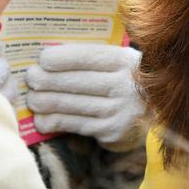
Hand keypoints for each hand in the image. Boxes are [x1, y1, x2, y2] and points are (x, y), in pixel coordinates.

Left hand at [25, 44, 144, 149]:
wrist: (156, 113)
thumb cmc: (129, 80)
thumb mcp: (121, 62)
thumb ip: (94, 57)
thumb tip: (50, 57)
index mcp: (125, 61)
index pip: (88, 57)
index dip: (61, 58)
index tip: (42, 59)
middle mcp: (124, 85)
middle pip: (75, 81)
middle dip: (46, 80)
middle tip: (31, 78)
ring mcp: (118, 110)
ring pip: (71, 105)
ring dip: (45, 102)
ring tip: (32, 98)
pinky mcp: (112, 131)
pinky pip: (75, 125)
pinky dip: (54, 122)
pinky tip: (41, 119)